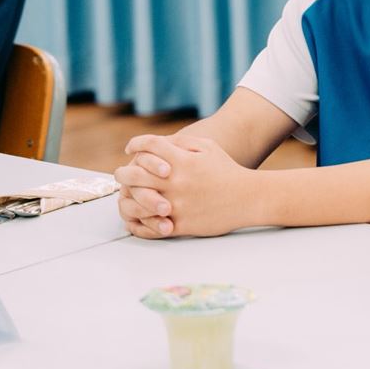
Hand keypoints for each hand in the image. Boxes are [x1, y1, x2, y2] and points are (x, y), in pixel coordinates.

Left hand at [115, 134, 256, 237]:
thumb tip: (158, 143)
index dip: (135, 144)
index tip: (130, 148)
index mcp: (182, 161)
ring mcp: (176, 204)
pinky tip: (137, 218)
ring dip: (126, 198)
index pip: (148, 146)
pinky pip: (149, 226)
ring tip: (125, 197)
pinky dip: (139, 222)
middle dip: (123, 173)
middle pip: (134, 174)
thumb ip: (182, 142)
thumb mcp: (208, 148)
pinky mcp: (180, 224)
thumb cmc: (227, 171)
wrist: (248, 198)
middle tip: (121, 174)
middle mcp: (175, 182)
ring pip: (136, 202)